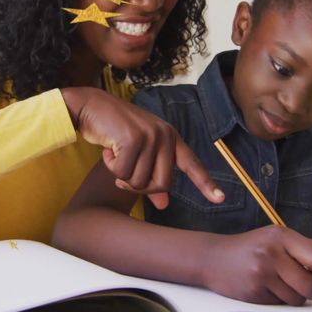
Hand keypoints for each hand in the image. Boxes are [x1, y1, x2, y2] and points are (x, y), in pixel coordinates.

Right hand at [60, 87, 223, 208]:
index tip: (220, 198)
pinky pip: (123, 173)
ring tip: (114, 154)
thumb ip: (151, 175)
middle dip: (139, 188)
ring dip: (121, 175)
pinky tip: (107, 149)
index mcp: (170, 137)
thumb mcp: (137, 151)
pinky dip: (111, 166)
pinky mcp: (133, 139)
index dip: (205, 183)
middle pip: (161, 184)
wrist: (91, 106)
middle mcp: (165, 135)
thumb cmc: (114, 129)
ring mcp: (150, 136)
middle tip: (123, 176)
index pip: (191, 163)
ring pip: (139, 182)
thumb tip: (163, 205)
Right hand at [200, 225, 311, 304]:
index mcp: (279, 236)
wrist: (213, 258)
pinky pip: (280, 304)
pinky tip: (269, 288)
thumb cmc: (251, 247)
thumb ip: (309, 247)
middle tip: (309, 286)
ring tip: (286, 285)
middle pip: (310, 284)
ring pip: (297, 298)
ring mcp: (261, 274)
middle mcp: (270, 254)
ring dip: (297, 296)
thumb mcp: (277, 237)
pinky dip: (280, 299)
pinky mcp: (254, 292)